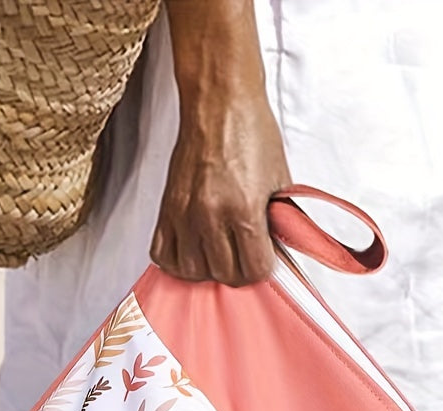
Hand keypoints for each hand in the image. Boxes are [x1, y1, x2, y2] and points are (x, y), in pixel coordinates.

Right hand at [153, 0, 289, 286]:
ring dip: (208, 268)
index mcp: (244, 208)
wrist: (219, 103)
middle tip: (243, 253)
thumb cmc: (252, 134)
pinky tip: (193, 249)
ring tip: (218, 252)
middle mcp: (211, 215)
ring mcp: (184, 213)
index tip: (264, 255)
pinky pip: (163, 255)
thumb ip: (276, 221)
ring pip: (192, 271)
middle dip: (238, 270)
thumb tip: (274, 253)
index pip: (254, 270)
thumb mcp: (279, 180)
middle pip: (224, 275)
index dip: (263, 267)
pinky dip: (178, 260)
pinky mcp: (166, 208)